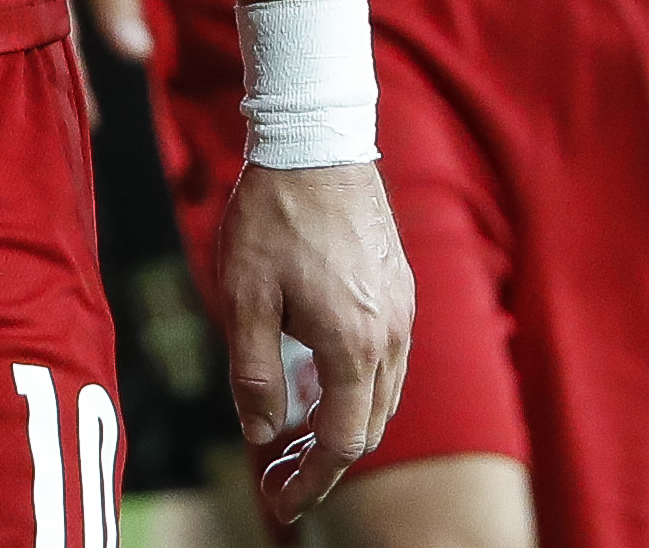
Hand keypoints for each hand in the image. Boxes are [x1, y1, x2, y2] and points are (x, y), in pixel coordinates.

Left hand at [216, 158, 410, 522]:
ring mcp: (404, 313)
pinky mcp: (401, 290)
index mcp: (355, 346)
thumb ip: (255, 373)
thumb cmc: (272, 215)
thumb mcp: (244, 297)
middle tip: (278, 477)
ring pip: (382, 395)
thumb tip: (262, 436)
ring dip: (344, 424)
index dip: (310, 482)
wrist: (316, 142)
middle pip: (368, 426)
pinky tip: (318, 379)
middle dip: (325, 461)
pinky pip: (387, 359)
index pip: (342, 443)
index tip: (280, 505)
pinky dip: (356, 386)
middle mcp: (393, 338)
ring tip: (294, 436)